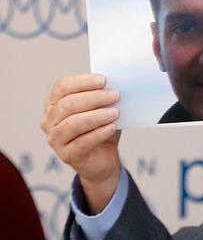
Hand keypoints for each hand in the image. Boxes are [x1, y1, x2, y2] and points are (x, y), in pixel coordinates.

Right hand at [41, 74, 121, 211]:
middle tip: (115, 95)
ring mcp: (55, 139)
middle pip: (67, 104)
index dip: (83, 82)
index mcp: (53, 104)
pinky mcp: (66, 155)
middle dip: (93, 98)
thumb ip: (104, 98)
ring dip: (96, 116)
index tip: (104, 80)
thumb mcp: (102, 109)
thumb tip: (114, 85)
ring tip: (116, 112)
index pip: (62, 87)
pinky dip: (99, 133)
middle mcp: (49, 121)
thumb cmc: (101, 128)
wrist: (103, 158)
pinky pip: (82, 142)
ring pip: (72, 124)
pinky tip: (112, 127)